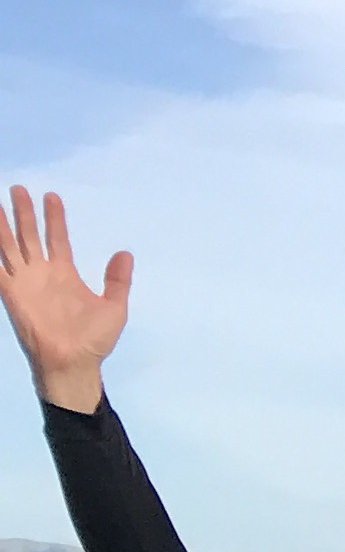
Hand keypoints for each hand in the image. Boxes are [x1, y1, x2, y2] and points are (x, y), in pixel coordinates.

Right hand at [0, 187, 131, 413]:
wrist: (75, 362)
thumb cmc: (94, 339)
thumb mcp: (115, 307)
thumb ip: (118, 280)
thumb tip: (126, 253)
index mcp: (65, 274)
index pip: (58, 238)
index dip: (55, 218)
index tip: (52, 196)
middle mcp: (42, 273)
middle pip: (30, 235)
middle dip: (25, 212)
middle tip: (18, 188)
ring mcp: (25, 282)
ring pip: (10, 245)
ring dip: (3, 224)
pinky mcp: (11, 293)